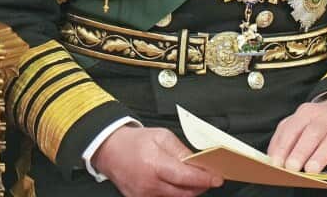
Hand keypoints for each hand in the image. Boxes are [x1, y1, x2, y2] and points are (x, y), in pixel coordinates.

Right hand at [92, 125, 223, 196]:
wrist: (109, 149)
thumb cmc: (134, 141)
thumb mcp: (161, 136)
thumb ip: (181, 150)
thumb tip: (198, 162)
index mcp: (154, 164)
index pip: (185, 177)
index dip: (204, 179)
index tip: (217, 179)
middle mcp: (149, 183)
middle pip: (184, 192)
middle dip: (200, 186)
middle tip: (208, 178)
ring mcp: (144, 195)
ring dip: (188, 190)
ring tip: (193, 179)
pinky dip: (175, 193)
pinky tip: (177, 184)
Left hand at [267, 98, 326, 173]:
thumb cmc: (319, 122)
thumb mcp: (299, 122)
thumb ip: (284, 136)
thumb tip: (272, 157)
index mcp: (307, 113)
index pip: (293, 128)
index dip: (284, 146)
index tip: (277, 162)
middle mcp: (325, 118)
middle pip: (312, 133)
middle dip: (300, 151)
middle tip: (292, 167)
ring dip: (321, 156)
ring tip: (311, 170)